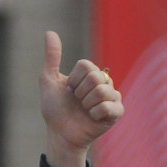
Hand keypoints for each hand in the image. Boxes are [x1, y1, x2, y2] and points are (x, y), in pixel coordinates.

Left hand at [39, 30, 123, 158]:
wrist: (59, 134)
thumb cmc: (55, 110)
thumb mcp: (49, 81)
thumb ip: (52, 57)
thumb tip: (49, 32)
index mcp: (90, 74)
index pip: (86, 66)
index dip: (73, 80)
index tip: (69, 91)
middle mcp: (104, 83)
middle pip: (95, 76)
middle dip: (80, 93)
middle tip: (77, 103)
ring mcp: (112, 97)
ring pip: (101, 91)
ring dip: (86, 104)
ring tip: (84, 111)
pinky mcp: (117, 112)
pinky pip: (109, 106)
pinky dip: (95, 113)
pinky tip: (93, 118)